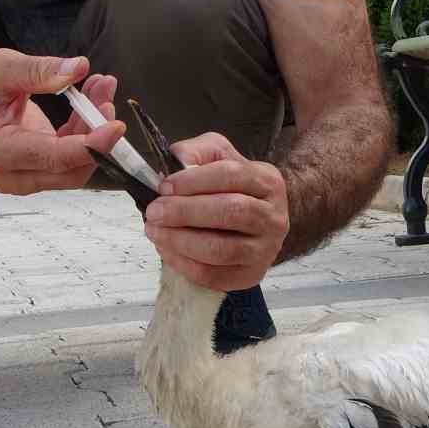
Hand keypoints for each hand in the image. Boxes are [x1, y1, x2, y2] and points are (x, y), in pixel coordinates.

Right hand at [0, 49, 125, 195]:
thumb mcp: (3, 68)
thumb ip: (40, 70)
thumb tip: (80, 68)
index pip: (53, 157)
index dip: (90, 145)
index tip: (116, 126)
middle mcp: (10, 175)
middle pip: (70, 167)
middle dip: (96, 134)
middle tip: (105, 94)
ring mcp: (24, 180)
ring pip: (76, 166)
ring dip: (95, 130)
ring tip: (100, 88)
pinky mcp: (37, 175)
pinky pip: (71, 160)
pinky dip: (86, 134)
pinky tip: (92, 101)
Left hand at [144, 132, 289, 291]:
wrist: (256, 221)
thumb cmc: (231, 186)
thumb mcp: (217, 156)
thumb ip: (197, 151)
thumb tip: (177, 161)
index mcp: (267, 181)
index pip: (231, 176)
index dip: (193, 181)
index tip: (164, 186)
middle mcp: (274, 217)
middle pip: (230, 213)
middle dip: (185, 212)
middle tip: (154, 211)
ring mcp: (264, 250)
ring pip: (221, 249)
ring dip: (181, 241)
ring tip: (155, 231)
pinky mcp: (249, 275)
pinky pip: (213, 275)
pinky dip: (183, 264)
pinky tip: (166, 249)